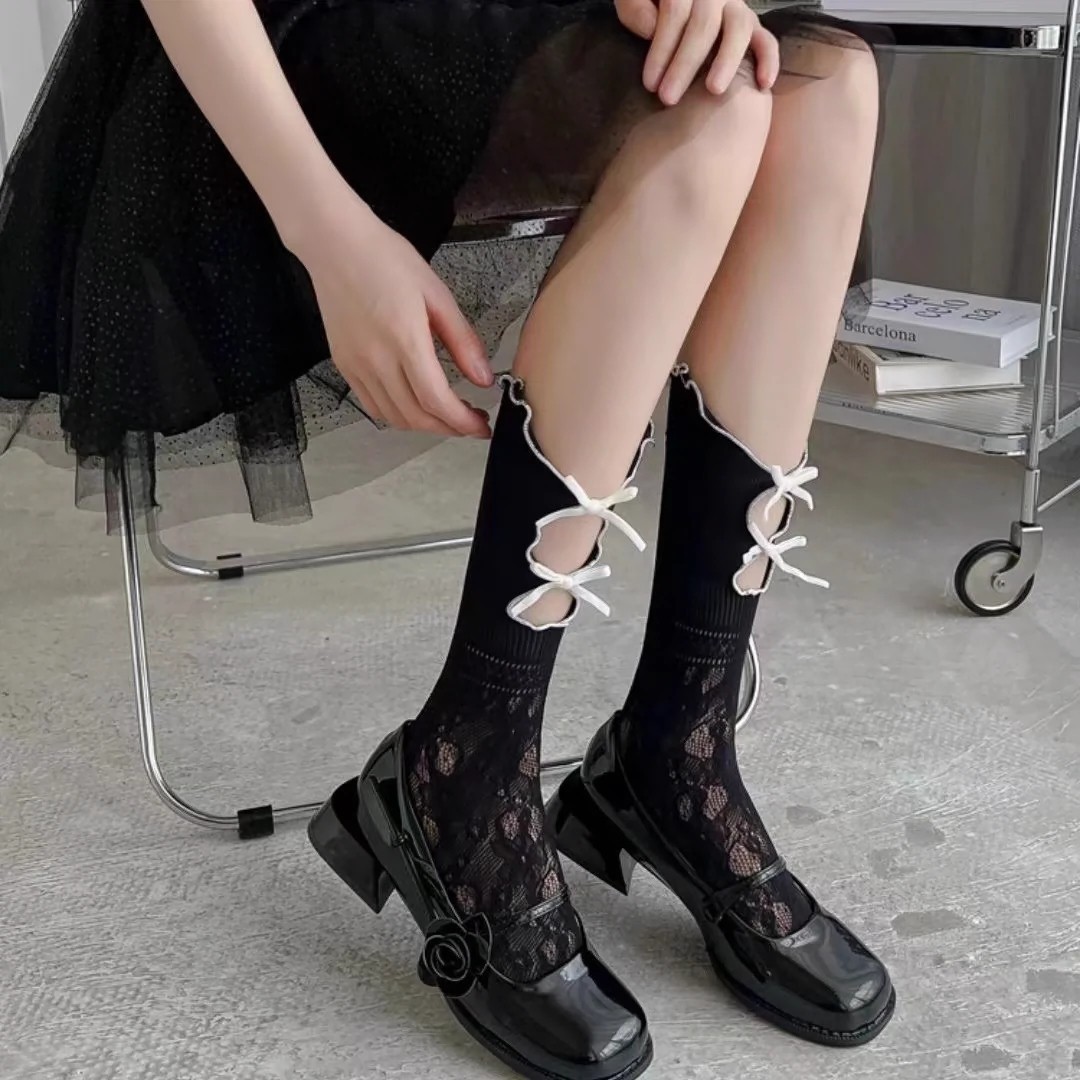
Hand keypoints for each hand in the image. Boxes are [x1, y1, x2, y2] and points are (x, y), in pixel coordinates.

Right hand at [290, 186, 492, 436]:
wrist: (334, 244)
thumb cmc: (385, 259)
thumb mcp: (437, 294)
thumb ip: (462, 341)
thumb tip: (484, 379)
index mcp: (404, 339)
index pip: (437, 400)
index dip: (463, 422)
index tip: (482, 426)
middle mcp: (376, 360)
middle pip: (416, 417)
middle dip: (448, 428)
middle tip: (471, 423)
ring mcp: (356, 366)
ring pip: (394, 417)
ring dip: (424, 425)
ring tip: (446, 416)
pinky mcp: (344, 365)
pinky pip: (373, 406)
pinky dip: (398, 416)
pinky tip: (415, 405)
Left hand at [615, 0, 779, 104]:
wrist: (677, 6)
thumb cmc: (649, 5)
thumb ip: (636, 6)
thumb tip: (652, 29)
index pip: (676, 11)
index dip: (662, 48)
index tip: (650, 84)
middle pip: (705, 24)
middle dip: (685, 63)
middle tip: (668, 98)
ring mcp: (736, 6)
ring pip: (738, 28)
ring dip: (726, 59)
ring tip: (714, 90)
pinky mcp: (751, 25)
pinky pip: (766, 38)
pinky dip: (768, 59)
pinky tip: (763, 83)